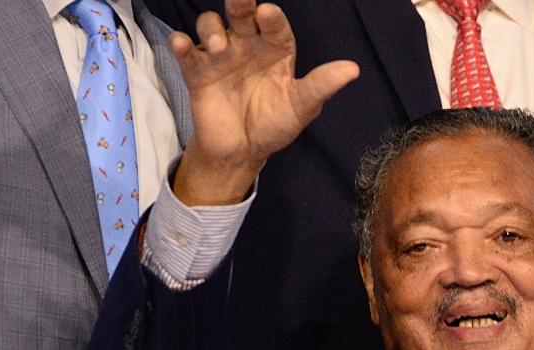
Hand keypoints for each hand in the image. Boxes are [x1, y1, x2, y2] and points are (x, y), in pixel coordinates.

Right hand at [171, 0, 358, 204]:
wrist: (242, 151)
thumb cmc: (274, 124)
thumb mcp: (301, 107)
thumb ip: (322, 86)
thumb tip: (353, 69)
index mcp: (276, 50)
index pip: (275, 26)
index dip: (272, 18)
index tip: (268, 12)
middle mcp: (247, 46)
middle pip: (241, 15)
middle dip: (240, 4)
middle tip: (240, 0)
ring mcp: (220, 56)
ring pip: (211, 25)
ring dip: (211, 29)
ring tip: (218, 47)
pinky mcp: (197, 71)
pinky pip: (186, 51)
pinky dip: (181, 44)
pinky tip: (181, 45)